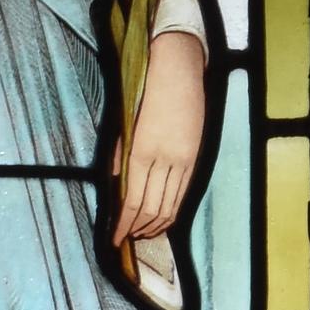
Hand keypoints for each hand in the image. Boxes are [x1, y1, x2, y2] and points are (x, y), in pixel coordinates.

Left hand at [114, 32, 205, 247]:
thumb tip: (116, 184)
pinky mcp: (194, 155)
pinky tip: (164, 217)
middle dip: (137, 229)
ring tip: (143, 233)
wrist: (178, 70)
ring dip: (155, 224)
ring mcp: (182, 159)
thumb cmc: (146, 91)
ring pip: (170, 206)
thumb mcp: (125, 124)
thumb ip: (120, 155)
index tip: (115, 240)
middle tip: (127, 238)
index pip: (131, 201)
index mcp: (141, 151)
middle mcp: (163, 159)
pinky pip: (183, 192)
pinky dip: (172, 210)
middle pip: (151, 209)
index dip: (122, 225)